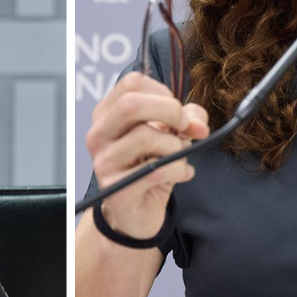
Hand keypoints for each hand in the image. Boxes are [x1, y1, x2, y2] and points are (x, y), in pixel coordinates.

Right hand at [86, 72, 209, 238]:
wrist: (135, 213)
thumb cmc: (150, 166)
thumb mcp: (169, 134)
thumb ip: (187, 118)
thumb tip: (197, 123)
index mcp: (107, 113)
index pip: (132, 83)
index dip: (163, 92)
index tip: (178, 112)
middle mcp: (99, 134)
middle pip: (131, 104)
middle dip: (170, 111)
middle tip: (185, 128)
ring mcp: (104, 162)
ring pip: (146, 137)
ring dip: (176, 146)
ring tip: (181, 157)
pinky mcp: (116, 188)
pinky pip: (157, 170)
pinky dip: (180, 170)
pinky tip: (182, 174)